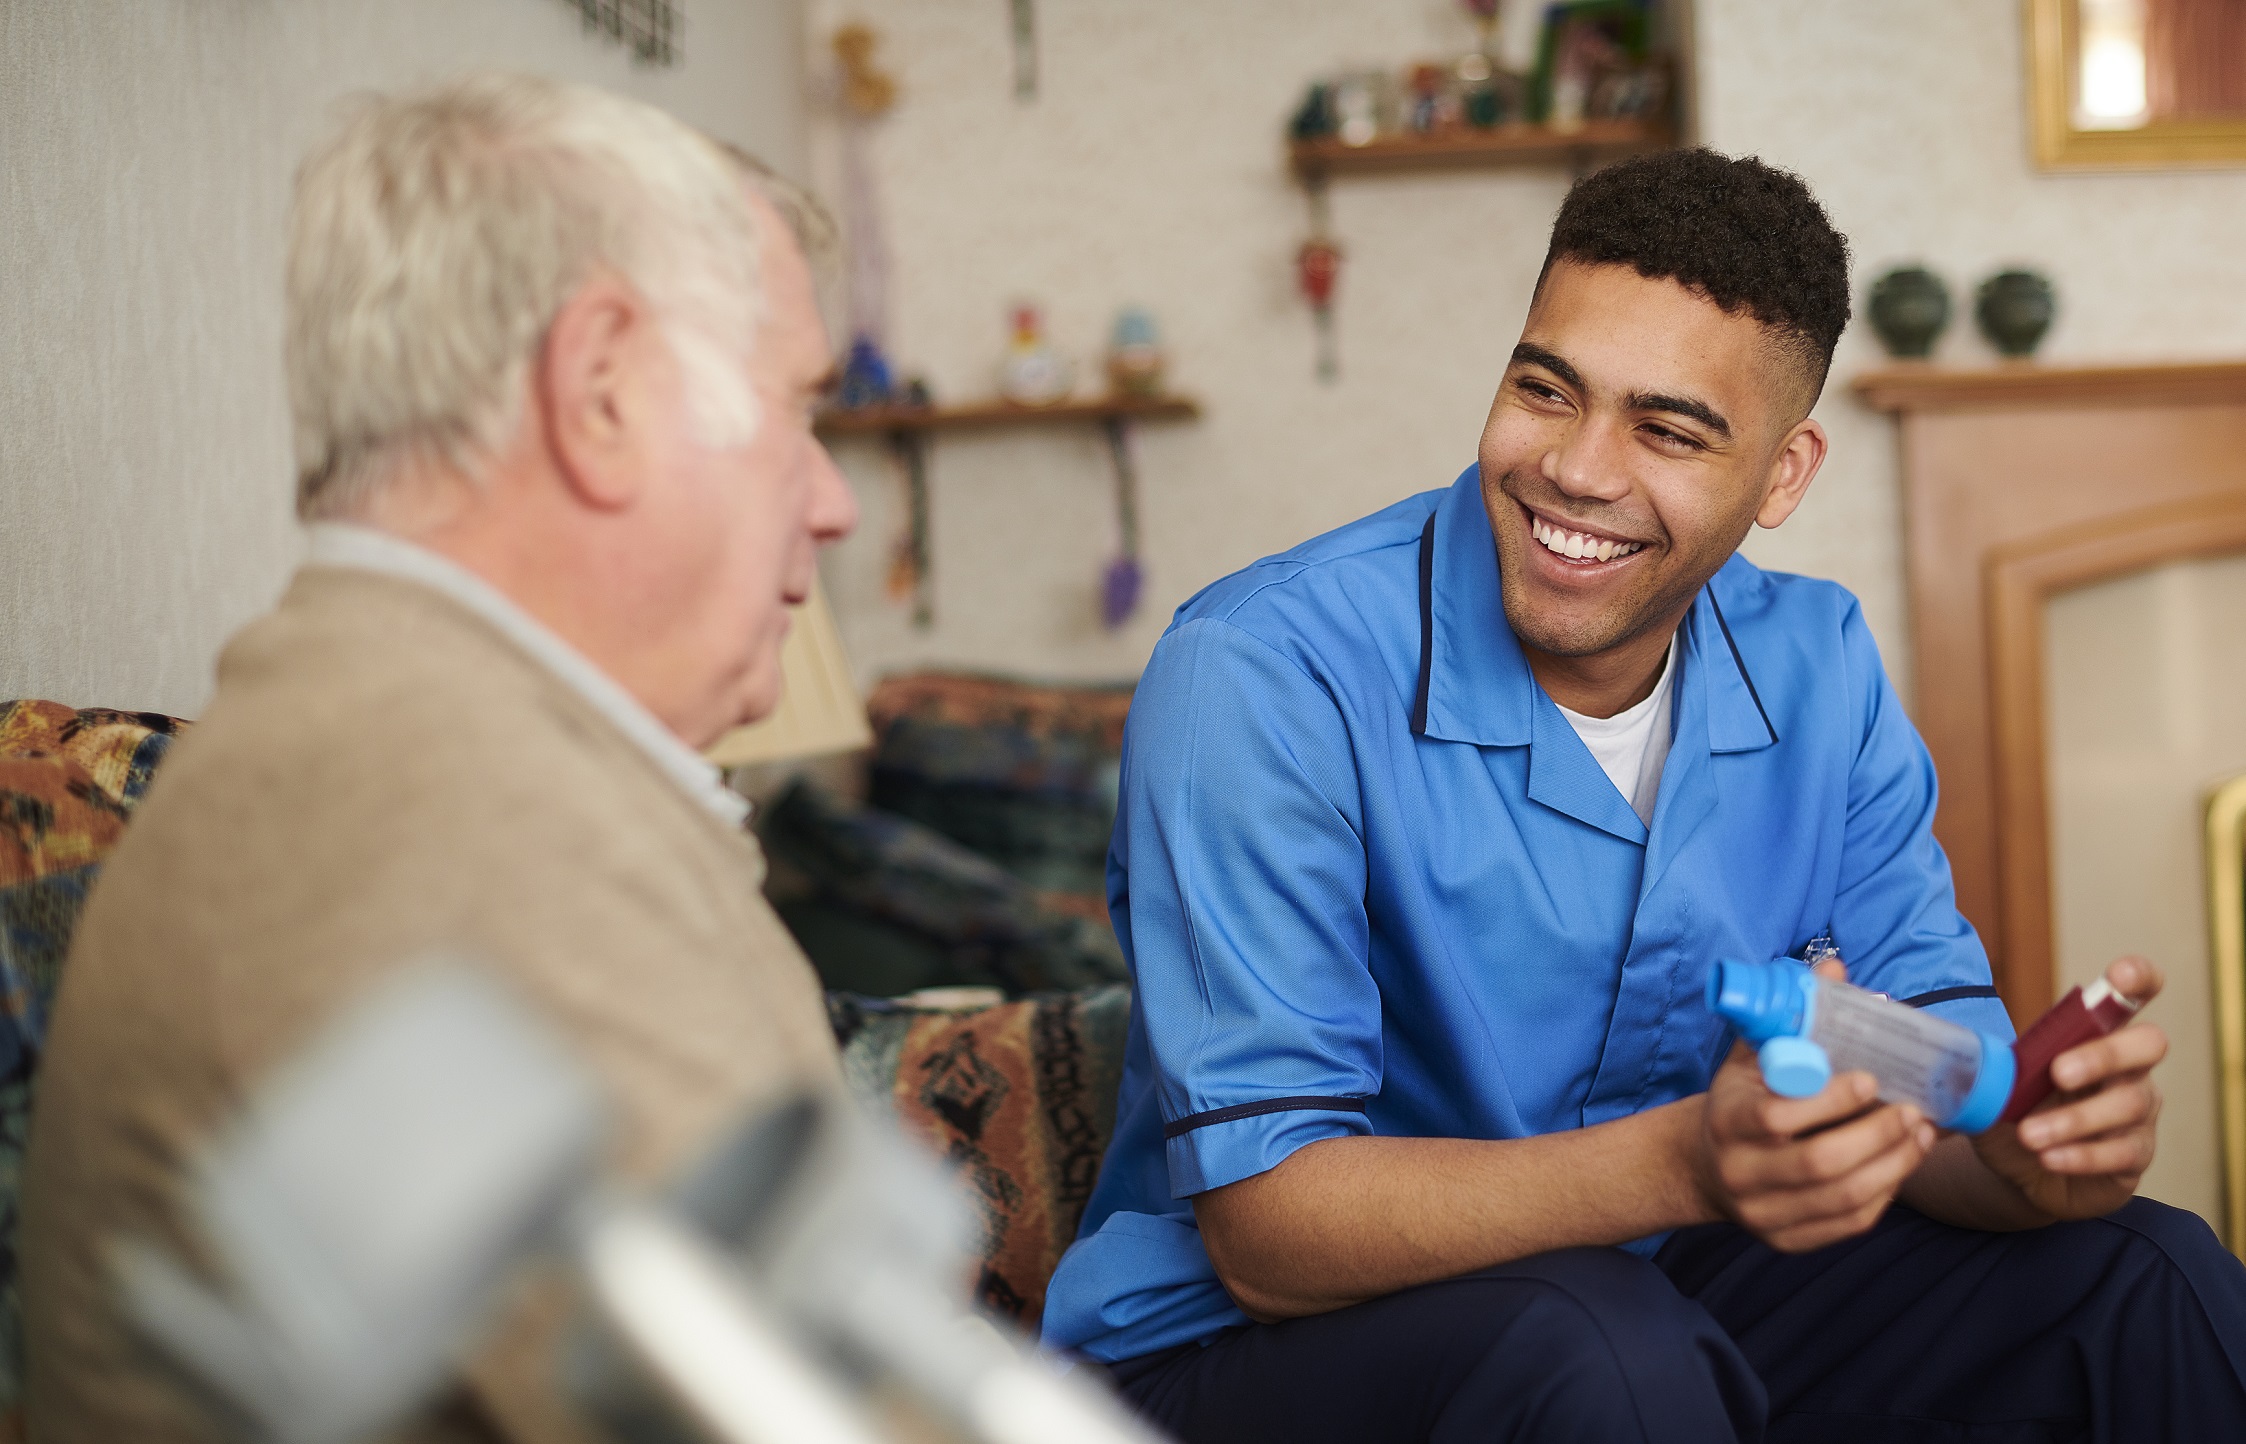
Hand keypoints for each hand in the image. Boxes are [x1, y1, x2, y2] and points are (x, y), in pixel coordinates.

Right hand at [1696, 1040, 1936, 1251]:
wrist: (1704, 1166)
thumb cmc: (1740, 1100)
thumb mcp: (1751, 1057)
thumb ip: (1791, 1020)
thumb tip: (1835, 973)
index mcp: (1726, 1122)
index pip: (1776, 1118)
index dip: (1829, 1101)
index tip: (1871, 1080)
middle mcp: (1740, 1172)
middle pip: (1818, 1164)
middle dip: (1876, 1136)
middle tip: (1913, 1111)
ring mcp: (1763, 1213)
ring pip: (1842, 1199)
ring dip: (1893, 1166)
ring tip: (1921, 1135)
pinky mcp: (1788, 1240)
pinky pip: (1848, 1223)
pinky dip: (1884, 1195)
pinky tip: (1900, 1166)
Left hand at [1971, 955, 2166, 1220]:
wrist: (2020, 1171)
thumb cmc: (2015, 1112)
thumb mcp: (1996, 1082)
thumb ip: (1985, 1062)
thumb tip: (1947, 1052)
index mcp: (2095, 1035)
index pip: (2130, 995)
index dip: (2137, 978)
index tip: (2120, 976)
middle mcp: (2130, 1067)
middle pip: (2148, 1044)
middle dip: (2103, 1055)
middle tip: (2058, 1073)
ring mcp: (2139, 1110)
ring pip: (2129, 1104)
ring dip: (2075, 1119)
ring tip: (2029, 1135)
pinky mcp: (2137, 1154)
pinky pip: (2123, 1152)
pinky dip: (2082, 1155)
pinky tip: (2050, 1158)